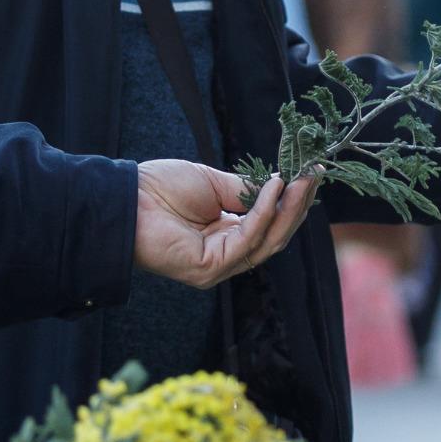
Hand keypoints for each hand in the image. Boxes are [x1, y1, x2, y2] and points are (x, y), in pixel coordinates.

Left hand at [133, 160, 318, 288]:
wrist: (126, 199)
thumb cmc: (160, 190)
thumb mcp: (213, 183)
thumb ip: (245, 190)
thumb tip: (279, 185)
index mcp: (225, 234)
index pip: (269, 224)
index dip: (290, 201)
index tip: (309, 173)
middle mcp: (226, 254)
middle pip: (275, 235)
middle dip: (297, 205)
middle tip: (314, 174)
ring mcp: (220, 265)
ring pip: (268, 240)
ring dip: (289, 208)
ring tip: (302, 180)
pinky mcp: (211, 268)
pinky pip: (248, 239)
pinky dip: (265, 212)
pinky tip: (274, 187)